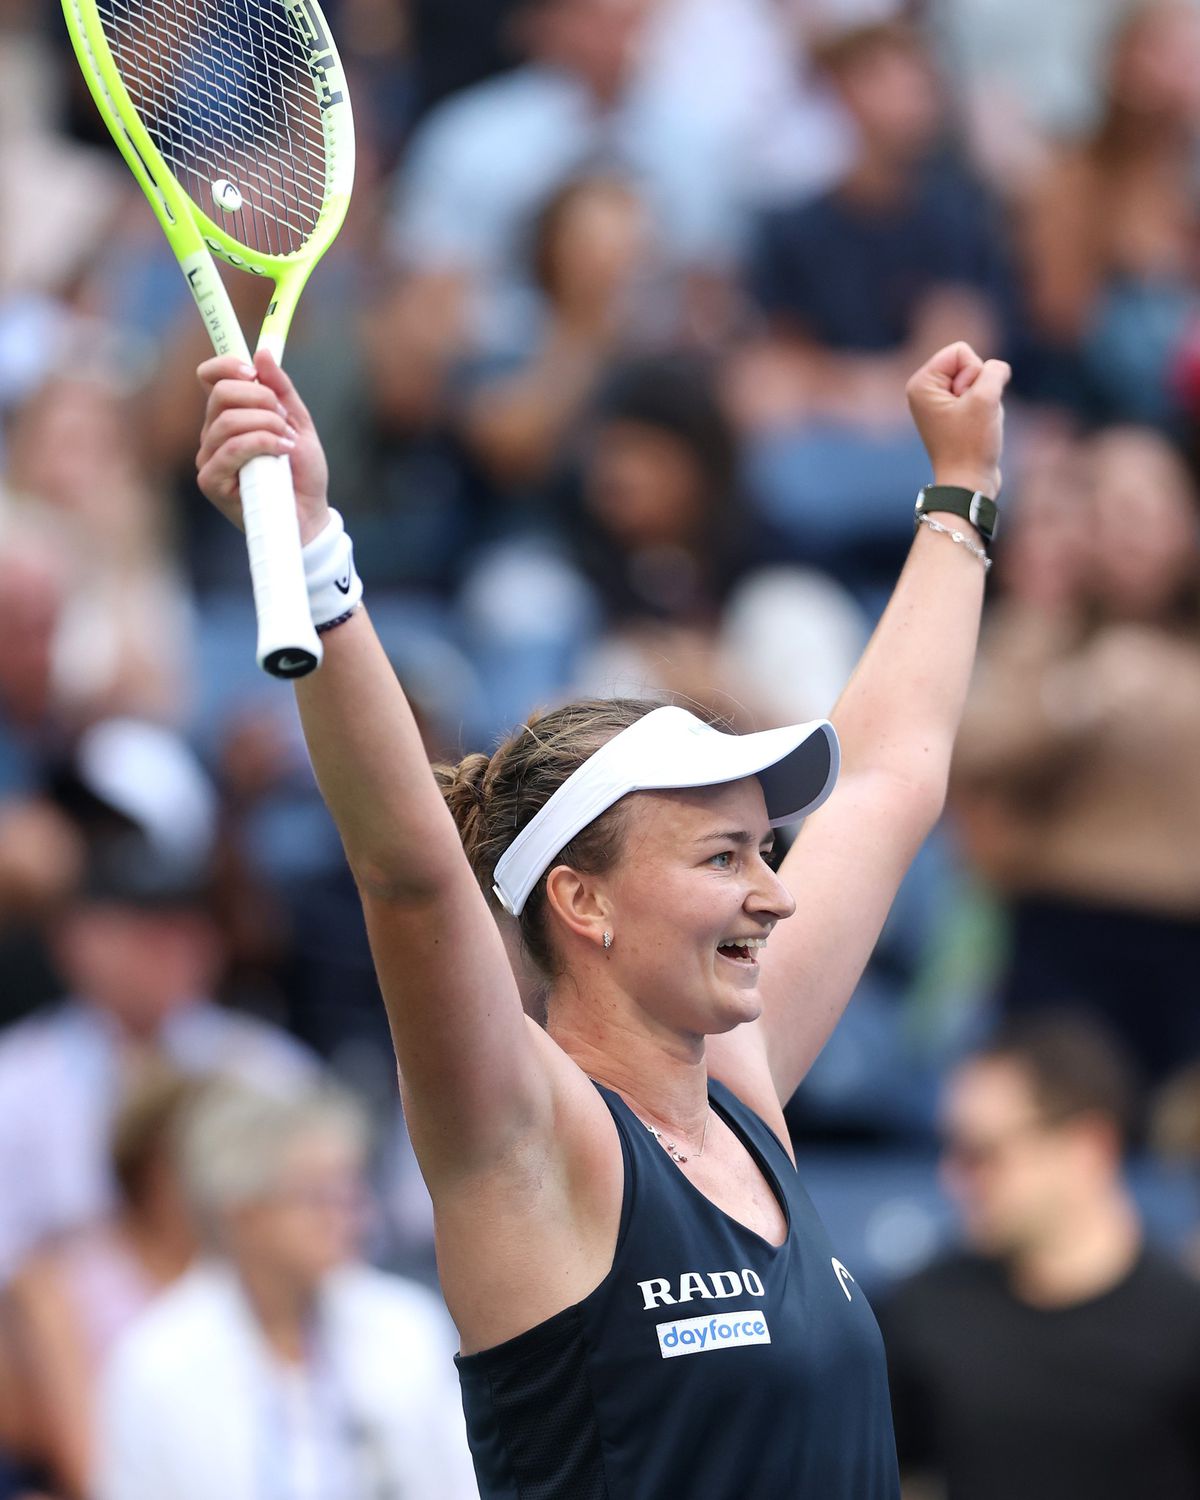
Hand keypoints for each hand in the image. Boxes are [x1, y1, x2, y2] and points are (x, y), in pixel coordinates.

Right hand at [196, 350, 329, 543]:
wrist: (310, 514)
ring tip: (288, 442)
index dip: (227, 365)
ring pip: (228, 421)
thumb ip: (281, 390)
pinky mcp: (211, 481)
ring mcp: (209, 458)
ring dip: (267, 425)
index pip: (210, 378)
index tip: (253, 372)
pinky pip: (231, 448)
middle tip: (284, 420)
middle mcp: (212, 435)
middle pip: (221, 394)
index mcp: (228, 417)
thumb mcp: (299, 424)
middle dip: (261, 400)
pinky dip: (262, 444)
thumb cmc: (301, 474)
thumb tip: (263, 352)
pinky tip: (283, 454)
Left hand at [906, 342, 1010, 497]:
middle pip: (970, 364)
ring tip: (976, 425)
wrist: (968, 484)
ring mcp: (939, 404)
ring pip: (980, 381)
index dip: (973, 373)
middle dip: (980, 387)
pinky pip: (981, 397)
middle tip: (970, 417)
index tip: (965, 403)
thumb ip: (994, 370)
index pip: (960, 351)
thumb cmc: (972, 444)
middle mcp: (926, 391)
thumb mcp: (986, 398)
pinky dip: (987, 410)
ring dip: (986, 401)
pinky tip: (980, 429)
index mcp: (921, 383)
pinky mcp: (953, 415)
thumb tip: (997, 369)